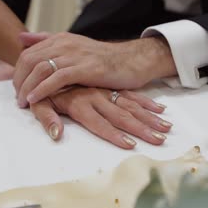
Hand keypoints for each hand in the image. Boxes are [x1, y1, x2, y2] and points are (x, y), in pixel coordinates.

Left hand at [14, 32, 176, 107]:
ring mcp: (75, 55)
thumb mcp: (73, 46)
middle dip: (19, 81)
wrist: (132, 61)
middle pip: (29, 60)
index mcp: (60, 39)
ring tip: (23, 102)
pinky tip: (35, 99)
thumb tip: (22, 37)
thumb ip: (47, 41)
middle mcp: (65, 43)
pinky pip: (57, 78)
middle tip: (18, 98)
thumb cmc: (103, 59)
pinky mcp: (85, 68)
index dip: (18, 72)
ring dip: (27, 87)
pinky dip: (42, 89)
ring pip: (40, 68)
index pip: (28, 53)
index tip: (17, 88)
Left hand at [30, 87, 171, 148]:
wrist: (57, 61)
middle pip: (121, 115)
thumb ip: (46, 117)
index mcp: (79, 102)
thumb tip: (57, 135)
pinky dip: (145, 104)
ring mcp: (104, 91)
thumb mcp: (43, 103)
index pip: (98, 122)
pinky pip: (130, 97)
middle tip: (160, 141)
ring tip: (164, 132)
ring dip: (148, 118)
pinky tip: (160, 111)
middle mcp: (95, 96)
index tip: (130, 146)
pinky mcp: (109, 88)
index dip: (114, 135)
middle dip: (141, 128)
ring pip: (129, 106)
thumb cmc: (49, 89)